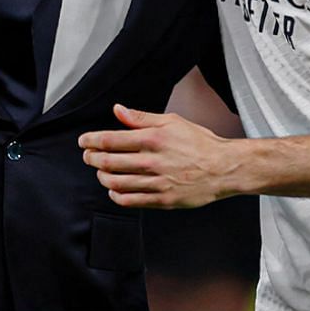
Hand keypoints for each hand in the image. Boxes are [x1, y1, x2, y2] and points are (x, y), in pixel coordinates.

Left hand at [79, 104, 240, 209]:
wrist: (224, 168)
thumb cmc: (200, 143)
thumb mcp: (172, 122)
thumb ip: (141, 118)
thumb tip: (118, 110)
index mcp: (152, 139)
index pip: (110, 140)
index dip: (91, 141)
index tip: (84, 141)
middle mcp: (152, 161)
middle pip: (108, 162)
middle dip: (91, 158)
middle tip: (88, 156)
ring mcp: (157, 182)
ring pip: (115, 182)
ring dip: (102, 176)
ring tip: (101, 171)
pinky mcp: (162, 200)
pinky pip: (130, 200)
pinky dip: (116, 195)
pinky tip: (114, 189)